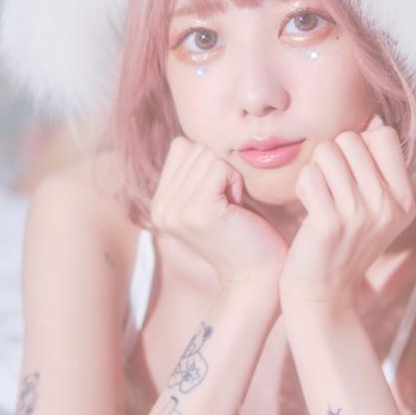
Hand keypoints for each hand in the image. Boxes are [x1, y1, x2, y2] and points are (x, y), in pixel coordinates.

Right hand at [151, 137, 287, 291]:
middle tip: (230, 206)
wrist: (256, 277)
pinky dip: (237, 182)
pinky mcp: (198, 211)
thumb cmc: (244, 233)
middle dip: (221, 169)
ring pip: (209, 155)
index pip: (182, 147)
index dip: (210, 164)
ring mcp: (176, 210)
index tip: (220, 198)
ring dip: (231, 176)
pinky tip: (238, 209)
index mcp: (159, 204)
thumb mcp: (210, 198)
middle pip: (196, 148)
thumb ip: (194, 171)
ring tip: (233, 209)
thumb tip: (191, 137)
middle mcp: (160, 208)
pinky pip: (221, 167)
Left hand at [279, 113, 415, 311]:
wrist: (324, 293)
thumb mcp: (375, 208)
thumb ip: (377, 165)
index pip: (383, 136)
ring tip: (320, 199)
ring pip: (327, 152)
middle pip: (351, 139)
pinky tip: (309, 209)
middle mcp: (387, 206)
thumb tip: (374, 119)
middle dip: (333, 156)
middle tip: (331, 189)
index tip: (351, 172)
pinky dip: (304, 186)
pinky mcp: (330, 222)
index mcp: (404, 200)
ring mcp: (360, 214)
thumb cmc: (343, 243)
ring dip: (316, 171)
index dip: (359, 144)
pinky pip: (309, 175)